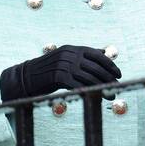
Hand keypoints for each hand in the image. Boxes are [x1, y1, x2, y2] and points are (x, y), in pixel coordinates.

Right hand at [0, 45, 121, 101]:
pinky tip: (95, 96)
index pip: (96, 54)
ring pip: (89, 77)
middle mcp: (68, 54)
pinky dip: (89, 91)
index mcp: (72, 48)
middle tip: (117, 87)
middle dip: (108, 78)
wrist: (26, 77)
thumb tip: (103, 52)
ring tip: (110, 95)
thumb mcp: (66, 59)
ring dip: (102, 87)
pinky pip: (78, 85)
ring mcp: (63, 65)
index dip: (109, 64)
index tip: (118, 74)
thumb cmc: (48, 70)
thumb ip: (84, 56)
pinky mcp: (58, 76)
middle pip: (95, 67)